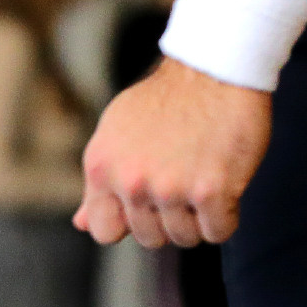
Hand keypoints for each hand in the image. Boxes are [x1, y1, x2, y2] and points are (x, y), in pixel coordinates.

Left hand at [76, 60, 271, 247]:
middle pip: (150, 238)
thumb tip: (81, 224)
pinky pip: (219, 232)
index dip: (128, 225)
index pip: (104, 232)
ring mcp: (171, 188)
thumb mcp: (117, 135)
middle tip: (184, 182)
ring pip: (185, 238)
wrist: (215, 68)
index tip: (147, 206)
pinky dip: (225, 217)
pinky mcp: (212, 190)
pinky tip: (225, 187)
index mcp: (101, 169)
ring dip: (199, 218)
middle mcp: (131, 182)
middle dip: (168, 219)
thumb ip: (99, 184)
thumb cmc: (166, 101)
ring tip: (204, 178)